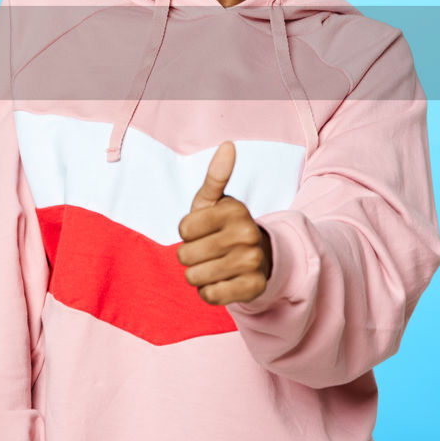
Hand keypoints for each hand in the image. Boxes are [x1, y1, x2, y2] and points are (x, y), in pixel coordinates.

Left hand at [176, 142, 273, 305]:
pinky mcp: (254, 287)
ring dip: (197, 274)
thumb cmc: (222, 226)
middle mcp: (248, 234)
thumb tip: (228, 145)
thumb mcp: (213, 201)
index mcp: (235, 210)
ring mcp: (253, 262)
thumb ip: (216, 175)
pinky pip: (210, 295)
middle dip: (189, 255)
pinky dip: (208, 291)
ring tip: (213, 265)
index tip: (202, 230)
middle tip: (208, 250)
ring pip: (195, 277)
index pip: (183, 230)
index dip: (186, 233)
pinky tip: (221, 281)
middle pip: (186, 255)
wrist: (256, 256)